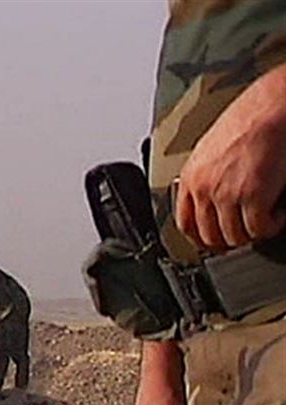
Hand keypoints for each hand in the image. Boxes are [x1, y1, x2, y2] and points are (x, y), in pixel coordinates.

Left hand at [175, 63, 285, 249]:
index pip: (185, 223)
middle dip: (231, 238)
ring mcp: (226, 194)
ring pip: (235, 236)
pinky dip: (271, 226)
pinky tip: (278, 213)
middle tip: (247, 231)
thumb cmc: (249, 119)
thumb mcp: (212, 150)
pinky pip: (259, 228)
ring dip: (253, 232)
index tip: (215, 241)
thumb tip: (213, 199)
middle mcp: (203, 188)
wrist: (272, 105)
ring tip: (266, 217)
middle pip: (210, 235)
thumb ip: (208, 176)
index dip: (202, 237)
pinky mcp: (253, 196)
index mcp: (191, 177)